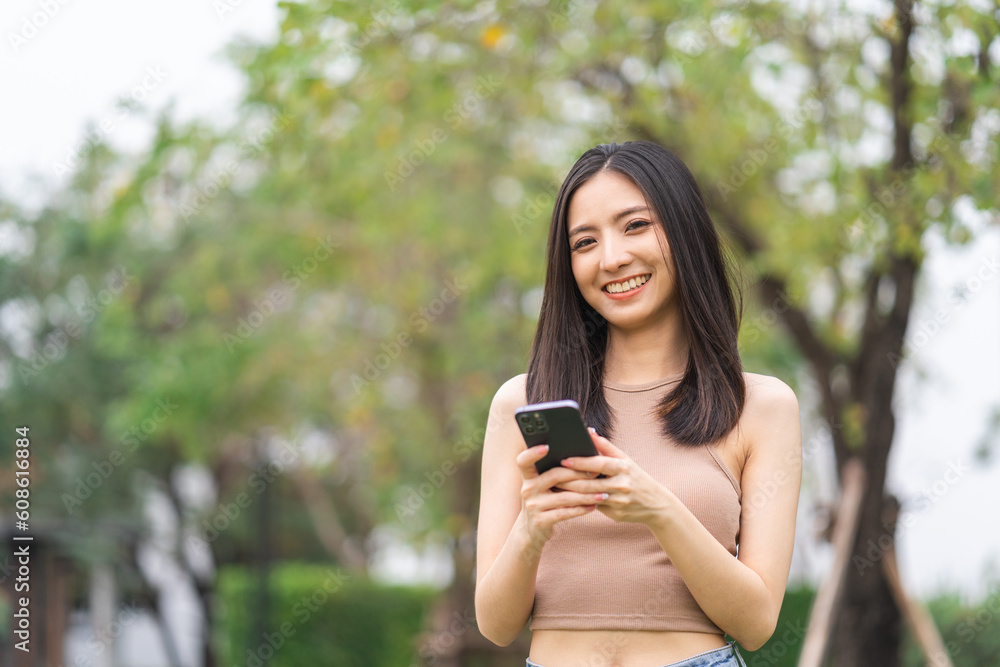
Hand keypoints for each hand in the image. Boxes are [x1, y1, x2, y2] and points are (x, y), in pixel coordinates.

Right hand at [515, 444, 607, 553]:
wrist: (532, 529)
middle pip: (555, 476)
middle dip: (578, 473)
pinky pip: (565, 513)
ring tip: (602, 493)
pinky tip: (593, 506)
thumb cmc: (544, 501)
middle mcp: (528, 489)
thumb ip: (553, 471)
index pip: (524, 461)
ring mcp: (533, 506)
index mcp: (528, 476)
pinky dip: (581, 509)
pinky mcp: (541, 521)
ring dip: (586, 495)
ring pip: (565, 497)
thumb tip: (581, 454)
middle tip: (597, 472)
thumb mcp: (542, 486)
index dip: (532, 453)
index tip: (546, 447)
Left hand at [557, 428, 671, 525]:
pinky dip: (579, 503)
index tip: (564, 460)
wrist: (656, 504)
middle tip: (551, 476)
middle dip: (568, 480)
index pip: (598, 464)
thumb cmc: (636, 477)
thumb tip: (588, 431)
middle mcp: (621, 484)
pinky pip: (594, 507)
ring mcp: (619, 501)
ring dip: (570, 493)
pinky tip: (566, 500)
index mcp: (623, 468)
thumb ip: (605, 446)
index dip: (580, 462)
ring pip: (589, 497)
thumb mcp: (625, 460)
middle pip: (589, 483)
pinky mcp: (616, 514)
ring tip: (555, 486)